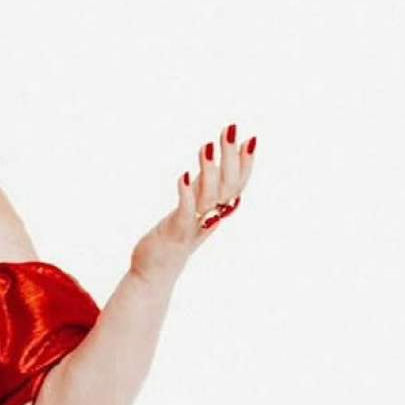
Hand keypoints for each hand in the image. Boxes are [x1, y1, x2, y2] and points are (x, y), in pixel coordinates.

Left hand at [130, 121, 255, 287]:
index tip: (250, 138)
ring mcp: (194, 227)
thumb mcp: (192, 206)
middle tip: (230, 130)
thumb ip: (204, 185)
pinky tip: (183, 176)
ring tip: (207, 146)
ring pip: (209, 198)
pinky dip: (186, 195)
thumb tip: (215, 157)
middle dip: (230, 157)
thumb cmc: (173, 237)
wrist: (154, 274)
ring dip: (210, 171)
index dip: (246, 164)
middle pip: (227, 186)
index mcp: (216, 211)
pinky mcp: (175, 235)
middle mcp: (210, 218)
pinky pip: (185, 214)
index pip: (237, 185)